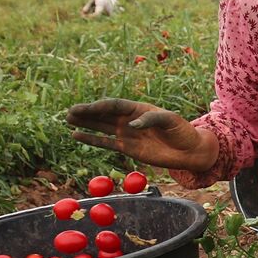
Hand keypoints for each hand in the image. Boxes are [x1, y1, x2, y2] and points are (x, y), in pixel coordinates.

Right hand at [66, 97, 215, 171]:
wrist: (190, 151)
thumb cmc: (182, 132)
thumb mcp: (171, 121)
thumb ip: (151, 120)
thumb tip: (131, 126)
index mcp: (139, 109)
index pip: (115, 106)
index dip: (100, 106)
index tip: (86, 108)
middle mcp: (130, 119)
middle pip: (104, 114)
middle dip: (87, 113)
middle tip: (69, 112)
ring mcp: (127, 133)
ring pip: (101, 126)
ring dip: (85, 123)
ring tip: (68, 119)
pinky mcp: (127, 148)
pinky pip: (105, 142)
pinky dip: (91, 139)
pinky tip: (76, 135)